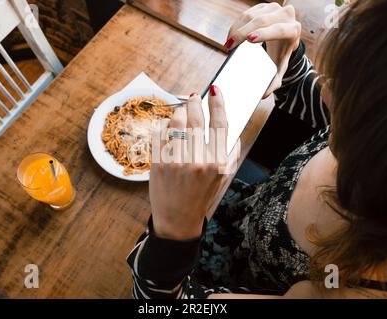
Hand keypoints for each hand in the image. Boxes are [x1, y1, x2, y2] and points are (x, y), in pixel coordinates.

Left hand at [149, 86, 227, 240]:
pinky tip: (168, 126)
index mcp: (217, 162)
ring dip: (178, 111)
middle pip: (196, 118)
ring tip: (181, 112)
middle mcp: (197, 160)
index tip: (215, 91)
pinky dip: (164, 124)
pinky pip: (159, 132)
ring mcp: (175, 161)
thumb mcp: (222, 176)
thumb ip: (228, 150)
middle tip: (193, 97)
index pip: (220, 123)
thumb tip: (225, 121)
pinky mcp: (158, 163)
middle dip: (194, 102)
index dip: (218, 103)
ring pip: (175, 121)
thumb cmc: (202, 196)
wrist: (178, 219)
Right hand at [225, 2, 300, 96]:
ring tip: (228, 44)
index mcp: (292, 30)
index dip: (265, 33)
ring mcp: (274, 8)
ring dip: (236, 29)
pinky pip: (246, 13)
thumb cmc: (281, 53)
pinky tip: (231, 36)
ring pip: (251, 15)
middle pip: (261, 21)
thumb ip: (274, 81)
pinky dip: (236, 24)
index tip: (250, 39)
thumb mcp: (279, 67)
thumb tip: (264, 95)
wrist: (285, 36)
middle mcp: (285, 15)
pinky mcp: (263, 6)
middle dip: (242, 32)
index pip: (279, 29)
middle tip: (229, 46)